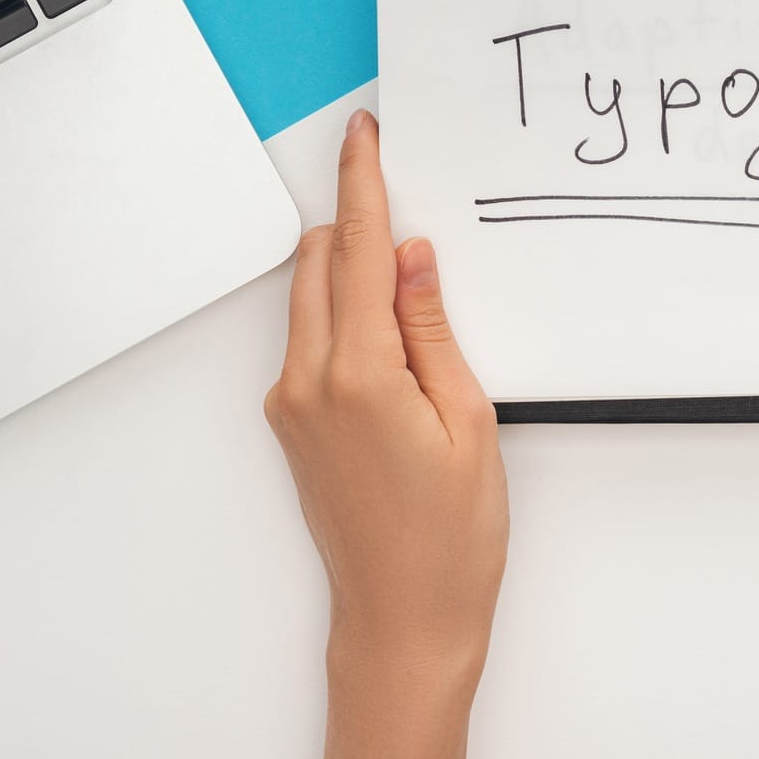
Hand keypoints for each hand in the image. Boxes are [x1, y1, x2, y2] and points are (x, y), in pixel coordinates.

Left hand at [264, 109, 508, 758]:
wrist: (401, 622)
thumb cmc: (449, 541)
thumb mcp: (467, 421)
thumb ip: (431, 327)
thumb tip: (409, 256)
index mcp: (357, 374)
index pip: (355, 250)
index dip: (362, 183)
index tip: (363, 135)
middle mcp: (306, 382)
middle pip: (318, 263)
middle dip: (357, 227)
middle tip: (412, 219)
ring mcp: (290, 404)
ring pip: (309, 300)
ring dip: (350, 276)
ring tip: (419, 303)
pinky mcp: (290, 423)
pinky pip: (310, 341)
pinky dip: (345, 319)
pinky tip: (396, 347)